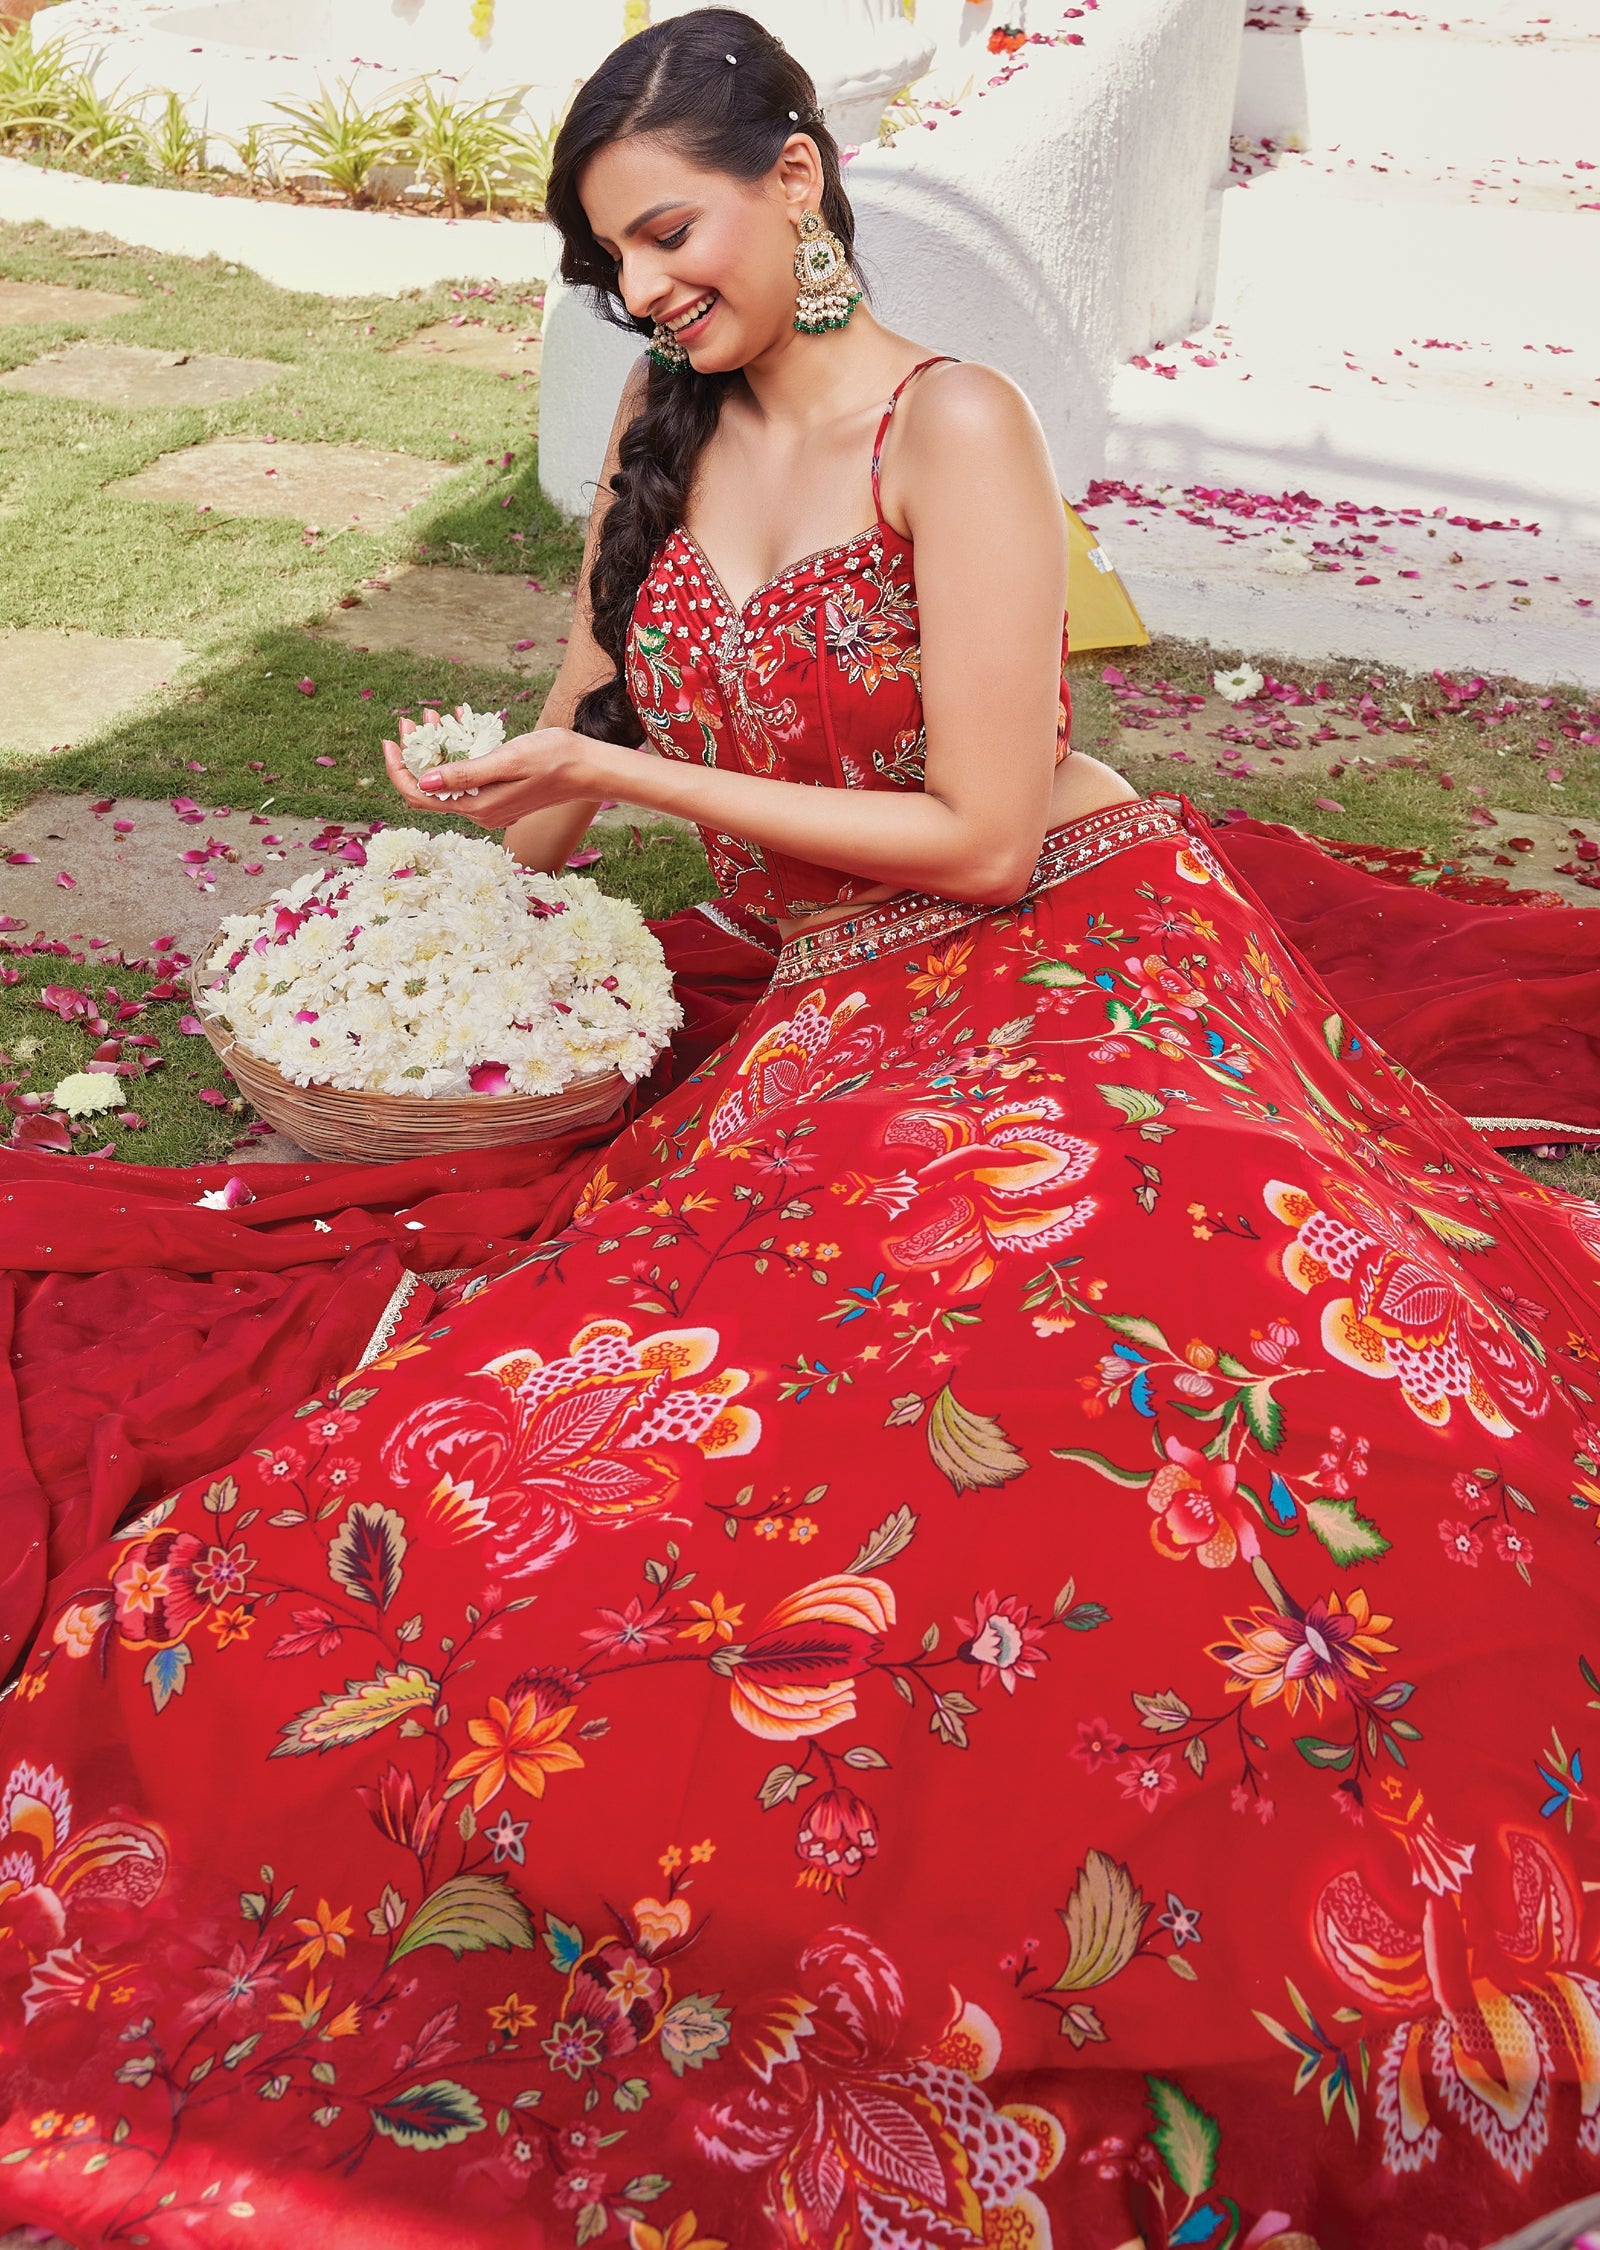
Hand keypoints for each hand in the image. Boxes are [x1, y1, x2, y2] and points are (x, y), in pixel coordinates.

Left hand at [381, 724, 593, 831]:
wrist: (589, 769)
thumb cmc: (553, 759)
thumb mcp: (507, 761)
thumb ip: (465, 774)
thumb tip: (422, 781)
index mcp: (477, 806)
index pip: (418, 795)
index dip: (398, 768)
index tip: (391, 739)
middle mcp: (479, 812)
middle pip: (429, 788)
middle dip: (416, 753)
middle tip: (414, 719)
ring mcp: (489, 806)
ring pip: (447, 780)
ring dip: (437, 748)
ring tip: (435, 715)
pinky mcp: (499, 797)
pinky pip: (466, 777)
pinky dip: (458, 752)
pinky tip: (460, 724)